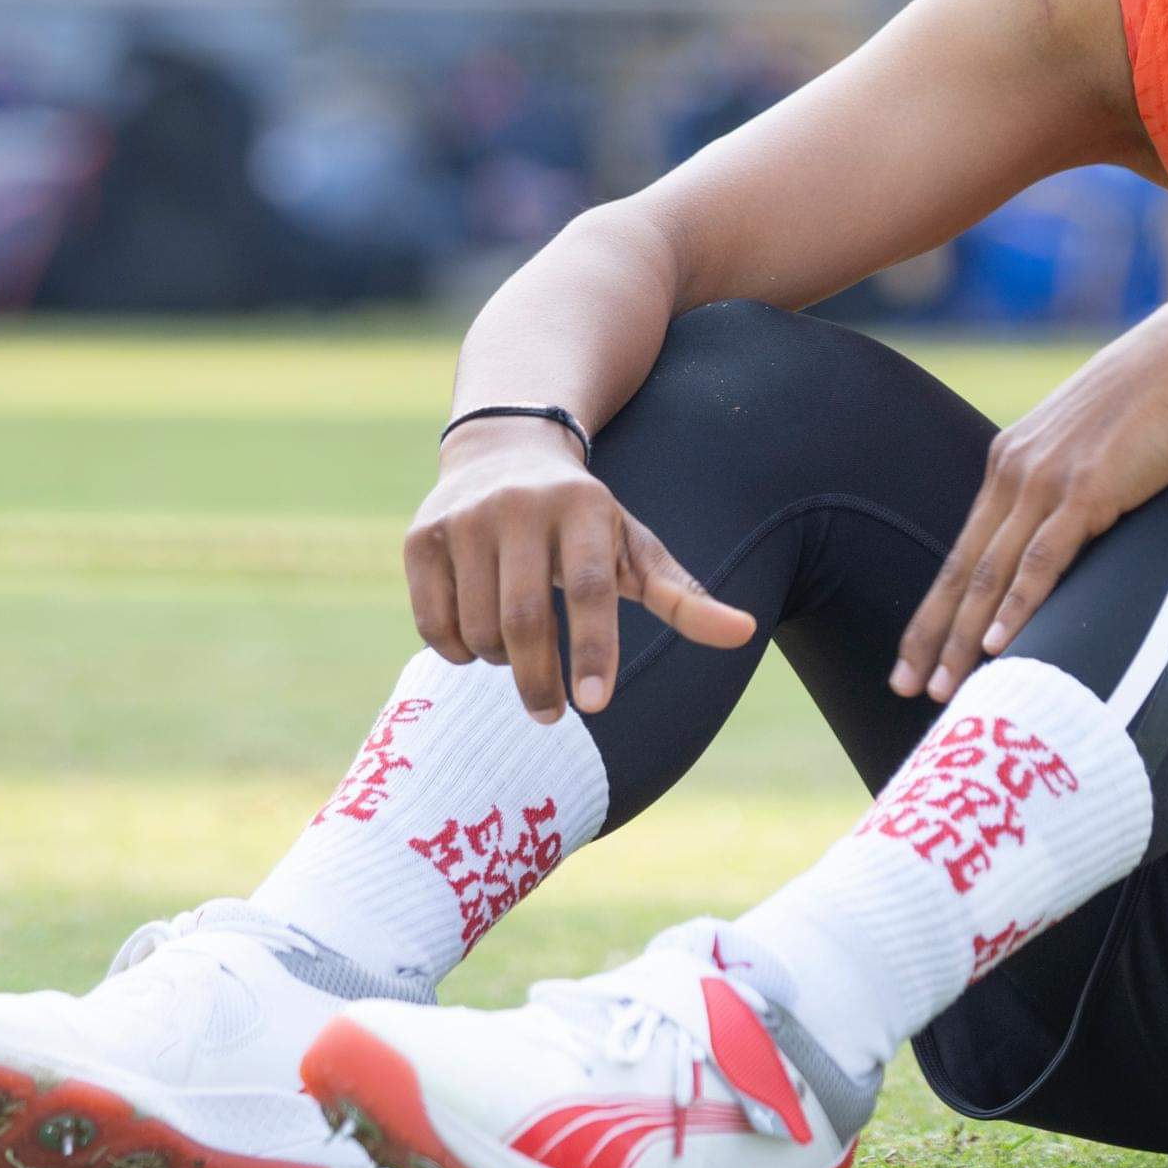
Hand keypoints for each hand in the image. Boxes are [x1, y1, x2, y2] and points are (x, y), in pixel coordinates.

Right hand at [403, 425, 751, 721]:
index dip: (595, 650)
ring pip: (478, 628)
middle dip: (540, 682)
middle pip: (526, 618)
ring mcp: (463, 519)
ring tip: (518, 654)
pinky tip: (477, 637)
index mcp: (582, 507)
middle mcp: (519, 507)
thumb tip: (746, 633)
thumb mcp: (635, 546)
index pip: (592, 589)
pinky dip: (458, 650)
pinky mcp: (421, 538)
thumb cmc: (584, 518)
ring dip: (500, 664)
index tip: (597, 706)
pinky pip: (435, 623)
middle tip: (552, 717)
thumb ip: (684, 596)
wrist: (503, 450)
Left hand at [896, 297, 1167, 703]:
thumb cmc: (1150, 401)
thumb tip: (1063, 526)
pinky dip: (1017, 606)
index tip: (912, 655)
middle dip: (931, 635)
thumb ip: (1063, 481)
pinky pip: (1042, 560)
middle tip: (906, 688)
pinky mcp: (1086, 491)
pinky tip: (998, 645)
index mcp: (1010, 462)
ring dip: (963, 637)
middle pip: (963, 570)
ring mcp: (1046, 482)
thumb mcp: (1087, 440)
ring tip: (944, 688)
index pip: (962, 550)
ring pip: (992, 575)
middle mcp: (1015, 472)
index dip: (934, 608)